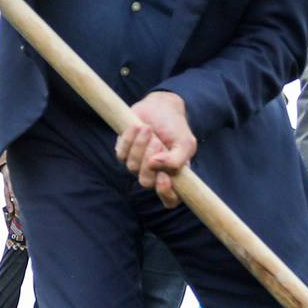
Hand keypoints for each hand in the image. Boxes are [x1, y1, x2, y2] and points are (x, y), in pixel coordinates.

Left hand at [116, 91, 195, 206]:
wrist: (161, 107)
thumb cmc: (176, 128)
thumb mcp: (185, 142)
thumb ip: (177, 159)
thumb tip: (155, 165)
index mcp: (173, 177)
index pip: (170, 200)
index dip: (166, 194)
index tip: (164, 178)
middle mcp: (154, 175)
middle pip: (146, 182)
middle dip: (150, 159)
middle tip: (158, 142)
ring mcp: (138, 165)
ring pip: (132, 167)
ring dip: (140, 146)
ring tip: (148, 129)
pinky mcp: (124, 152)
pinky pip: (121, 154)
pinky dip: (129, 139)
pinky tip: (137, 126)